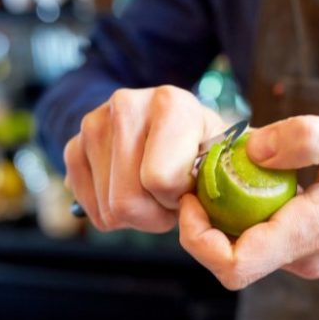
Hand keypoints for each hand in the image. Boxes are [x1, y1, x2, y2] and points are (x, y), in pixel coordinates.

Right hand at [64, 86, 225, 231]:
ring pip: (108, 210)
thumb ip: (237, 175)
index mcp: (172, 104)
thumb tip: (245, 193)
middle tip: (171, 198)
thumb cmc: (205, 152)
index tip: (191, 189)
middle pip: (128, 202)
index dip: (179, 200)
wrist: (169, 129)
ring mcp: (94, 123)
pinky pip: (87, 207)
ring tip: (153, 191)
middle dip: (155, 214)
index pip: (160, 180)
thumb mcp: (229, 158)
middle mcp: (128, 104)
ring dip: (136, 215)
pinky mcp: (74, 145)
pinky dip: (111, 212)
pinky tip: (129, 189)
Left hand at [178, 110, 318, 289]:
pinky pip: (269, 237)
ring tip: (238, 164)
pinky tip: (266, 175)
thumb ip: (304, 139)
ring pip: (249, 245)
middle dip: (207, 215)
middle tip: (209, 167)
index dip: (196, 237)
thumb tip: (249, 149)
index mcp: (310, 233)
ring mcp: (311, 257)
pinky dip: (254, 210)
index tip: (191, 196)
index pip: (232, 266)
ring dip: (231, 210)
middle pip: (230, 255)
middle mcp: (306, 257)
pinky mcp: (316, 249)